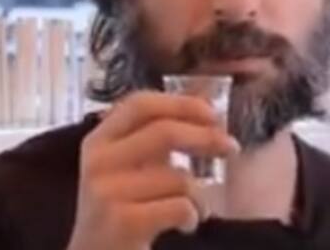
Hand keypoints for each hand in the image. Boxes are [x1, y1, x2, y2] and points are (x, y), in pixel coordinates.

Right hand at [65, 91, 239, 249]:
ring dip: (200, 194)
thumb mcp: (127, 168)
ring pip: (178, 177)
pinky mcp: (122, 222)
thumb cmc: (119, 211)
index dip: (181, 104)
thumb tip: (207, 105)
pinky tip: (185, 225)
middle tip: (231, 147)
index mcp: (99, 140)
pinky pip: (179, 206)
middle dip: (206, 138)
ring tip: (197, 207)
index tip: (213, 114)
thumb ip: (156, 139)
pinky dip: (193, 215)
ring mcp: (107, 191)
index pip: (140, 104)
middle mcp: (98, 161)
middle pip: (164, 132)